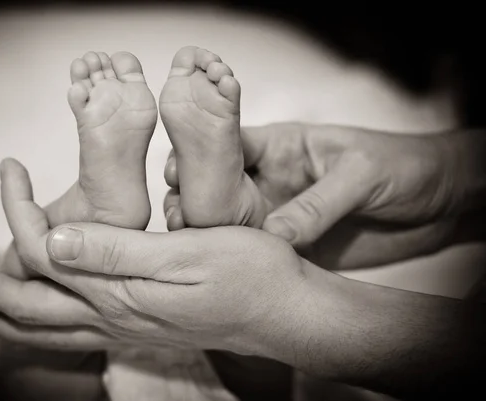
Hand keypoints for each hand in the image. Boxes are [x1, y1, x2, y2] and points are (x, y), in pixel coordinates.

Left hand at [0, 159, 307, 355]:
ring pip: (43, 330)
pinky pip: (69, 335)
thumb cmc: (249, 275)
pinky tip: (33, 321)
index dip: (17, 212)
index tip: (12, 169)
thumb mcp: (190, 254)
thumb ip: (119, 252)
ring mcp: (124, 327)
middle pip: (26, 307)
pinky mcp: (137, 326)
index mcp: (121, 292)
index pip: (44, 253)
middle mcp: (113, 316)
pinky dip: (35, 330)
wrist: (284, 312)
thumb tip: (53, 240)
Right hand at [164, 123, 482, 268]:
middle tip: (177, 218)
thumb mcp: (361, 175)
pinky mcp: (291, 248)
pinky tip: (218, 272)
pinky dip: (237, 263)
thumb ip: (318, 202)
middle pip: (216, 187)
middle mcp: (270, 181)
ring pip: (229, 224)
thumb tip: (274, 236)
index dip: (197, 155)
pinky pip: (256, 254)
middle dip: (191, 199)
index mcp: (280, 148)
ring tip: (190, 248)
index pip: (227, 145)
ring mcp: (277, 215)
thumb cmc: (403, 168)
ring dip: (208, 234)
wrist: (441, 201)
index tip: (175, 175)